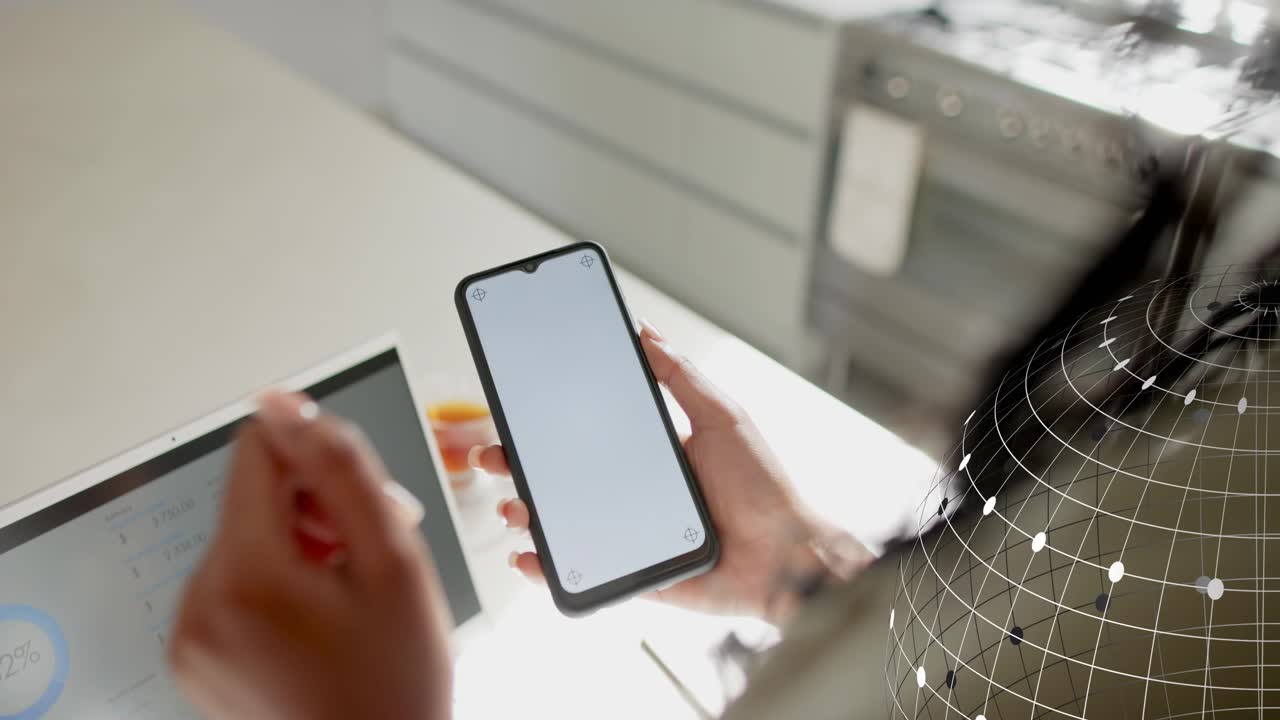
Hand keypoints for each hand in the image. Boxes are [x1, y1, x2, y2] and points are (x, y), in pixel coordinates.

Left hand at [168, 391, 453, 718]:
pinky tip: (321, 618)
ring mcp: (190, 639)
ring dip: (301, 548)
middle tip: (372, 554)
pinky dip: (277, 586)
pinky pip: (232, 586)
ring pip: (245, 541)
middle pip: (252, 500)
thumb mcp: (393, 562)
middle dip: (317, 511)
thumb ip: (340, 470)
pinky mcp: (196, 658)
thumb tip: (286, 404)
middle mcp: (197, 607)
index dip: (317, 462)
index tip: (357, 502)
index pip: (258, 453)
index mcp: (244, 576)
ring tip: (350, 592)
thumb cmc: (396, 684)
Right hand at [473, 320, 872, 623]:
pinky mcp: (633, 573)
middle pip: (563, 475)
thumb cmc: (766, 488)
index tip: (517, 403)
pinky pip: (581, 571)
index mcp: (651, 451)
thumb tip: (643, 330)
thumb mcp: (721, 415)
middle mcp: (634, 490)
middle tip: (494, 452)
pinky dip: (547, 567)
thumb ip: (680, 374)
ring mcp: (629, 533)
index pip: (588, 429)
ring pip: (563, 521)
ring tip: (512, 505)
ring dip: (526, 512)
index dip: (549, 419)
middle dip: (519, 463)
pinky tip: (528, 555)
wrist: (790, 559)